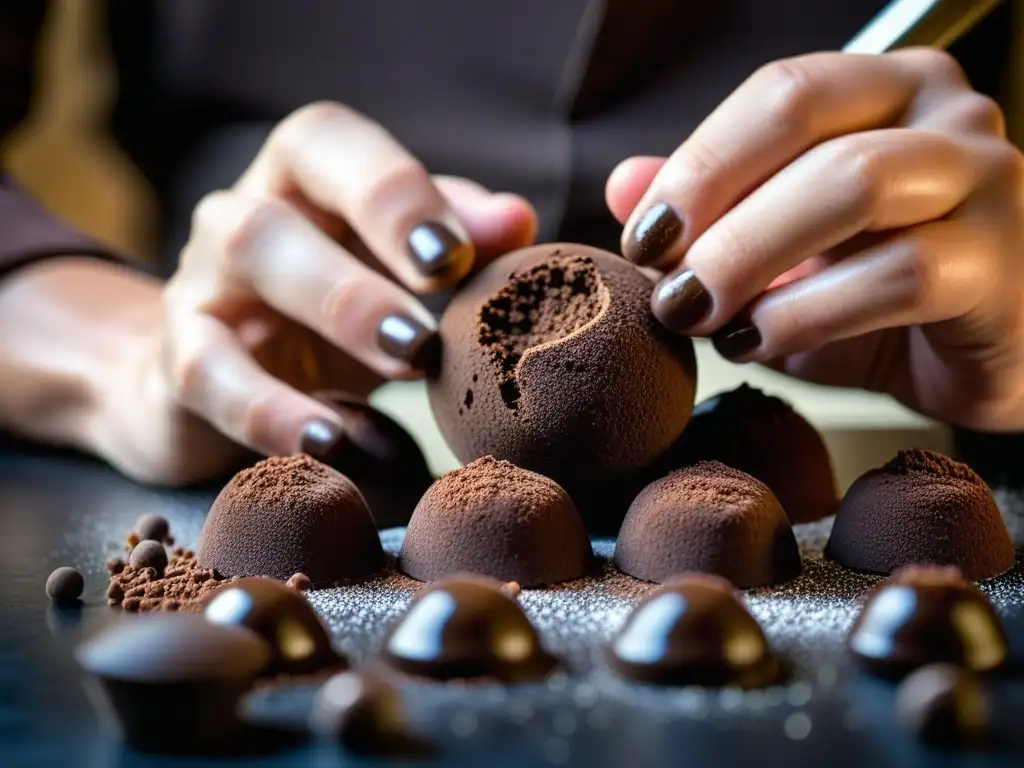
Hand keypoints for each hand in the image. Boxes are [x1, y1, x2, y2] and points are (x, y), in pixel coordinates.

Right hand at [95, 102, 535, 482]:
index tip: (459, 255)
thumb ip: (453, 242)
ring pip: (243, 260)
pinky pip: (207, 373)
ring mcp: (202, 284)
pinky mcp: (179, 363)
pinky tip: (331, 440)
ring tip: (408, 361)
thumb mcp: (395, 271)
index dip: (395, 194)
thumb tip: (515, 220)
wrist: (220, 378)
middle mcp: (242, 212)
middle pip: (280, 207)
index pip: (332, 143)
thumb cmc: (332, 310)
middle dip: (366, 259)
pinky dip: (269, 409)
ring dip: (334, 307)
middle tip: (434, 325)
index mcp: (302, 177)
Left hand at [606, 49, 1023, 431]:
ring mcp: (986, 180)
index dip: (699, 163)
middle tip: (664, 285)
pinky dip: (809, 312)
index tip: (641, 236)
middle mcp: (943, 114)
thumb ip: (709, 214)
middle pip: (807, 125)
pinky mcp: (1002, 262)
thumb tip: (625, 185)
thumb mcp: (777, 254)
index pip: (780, 93)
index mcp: (884, 90)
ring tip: (700, 314)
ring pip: (853, 185)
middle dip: (716, 212)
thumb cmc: (872, 299)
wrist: (977, 361)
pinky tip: (760, 342)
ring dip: (752, 256)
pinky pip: (897, 275)